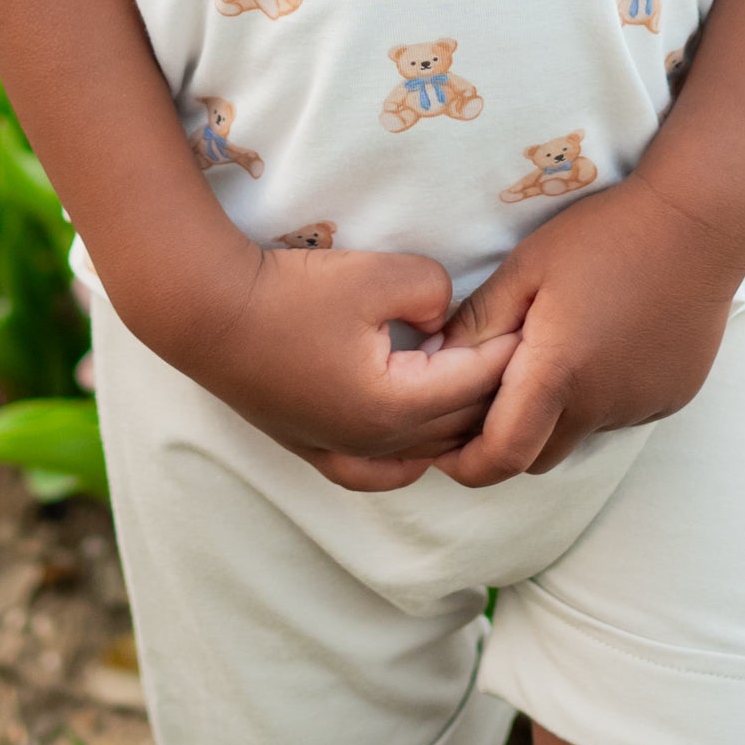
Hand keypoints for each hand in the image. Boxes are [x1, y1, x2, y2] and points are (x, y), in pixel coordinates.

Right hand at [149, 245, 519, 492]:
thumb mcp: (377, 273)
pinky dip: (406, 458)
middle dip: (495, 389)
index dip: (512, 351)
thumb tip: (443, 315)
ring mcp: (339, 449)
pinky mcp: (310, 445)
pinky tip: (416, 447)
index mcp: (396, 405)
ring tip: (479, 390)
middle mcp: (373, 441)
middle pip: (458, 424)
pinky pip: (375, 471)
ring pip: (423, 452)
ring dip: (457, 424)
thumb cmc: (290, 292)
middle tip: (524, 354)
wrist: (206, 313)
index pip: (477, 383)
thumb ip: (432, 291)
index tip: (539, 325)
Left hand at [430, 179, 744, 486]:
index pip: (501, 457)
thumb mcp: (527, 267)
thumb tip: (435, 360)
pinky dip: (599, 396)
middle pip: (538, 456)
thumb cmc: (605, 235)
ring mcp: (642, 405)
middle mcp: (602, 405)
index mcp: (559, 374)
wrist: (700, 223)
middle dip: (505, 441)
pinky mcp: (671, 397)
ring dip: (558, 412)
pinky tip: (605, 342)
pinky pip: (619, 413)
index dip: (464, 465)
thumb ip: (479, 320)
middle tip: (489, 396)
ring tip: (559, 348)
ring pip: (581, 432)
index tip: (442, 450)